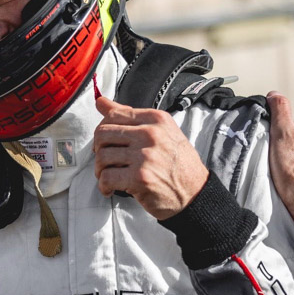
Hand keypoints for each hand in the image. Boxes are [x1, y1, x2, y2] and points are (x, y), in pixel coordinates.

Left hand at [93, 96, 209, 218]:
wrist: (195, 193)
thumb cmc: (178, 164)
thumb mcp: (162, 132)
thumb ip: (131, 117)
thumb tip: (100, 102)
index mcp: (156, 119)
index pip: (114, 114)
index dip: (103, 130)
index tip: (106, 143)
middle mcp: (151, 134)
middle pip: (103, 133)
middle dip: (98, 150)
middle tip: (106, 162)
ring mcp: (145, 156)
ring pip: (102, 156)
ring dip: (100, 170)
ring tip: (108, 176)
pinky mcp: (140, 178)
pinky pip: (107, 178)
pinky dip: (104, 186)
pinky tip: (110, 189)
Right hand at [266, 92, 293, 222]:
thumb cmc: (293, 172)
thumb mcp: (284, 134)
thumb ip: (281, 112)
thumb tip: (275, 94)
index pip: (285, 124)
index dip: (271, 123)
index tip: (258, 127)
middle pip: (289, 141)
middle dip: (276, 143)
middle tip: (259, 148)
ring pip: (292, 158)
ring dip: (281, 159)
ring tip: (266, 165)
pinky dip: (286, 174)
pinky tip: (278, 179)